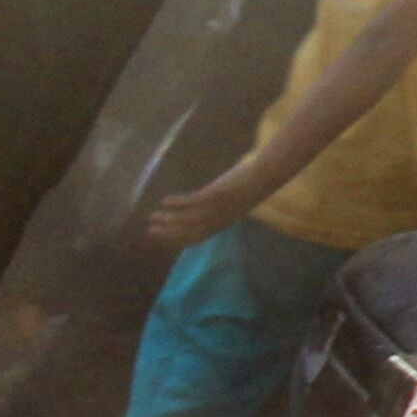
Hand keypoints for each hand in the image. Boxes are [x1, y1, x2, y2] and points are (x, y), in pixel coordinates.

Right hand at [144, 157, 276, 252]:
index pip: (195, 239)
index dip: (176, 240)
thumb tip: (206, 207)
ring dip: (168, 220)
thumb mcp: (235, 203)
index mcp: (222, 224)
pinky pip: (192, 202)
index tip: (161, 238)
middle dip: (167, 234)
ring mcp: (217, 208)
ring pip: (187, 220)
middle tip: (150, 230)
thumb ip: (220, 209)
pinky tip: (165, 200)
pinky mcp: (216, 195)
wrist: (266, 175)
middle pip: (187, 233)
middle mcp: (218, 221)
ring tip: (153, 216)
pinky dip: (176, 204)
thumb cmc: (251, 186)